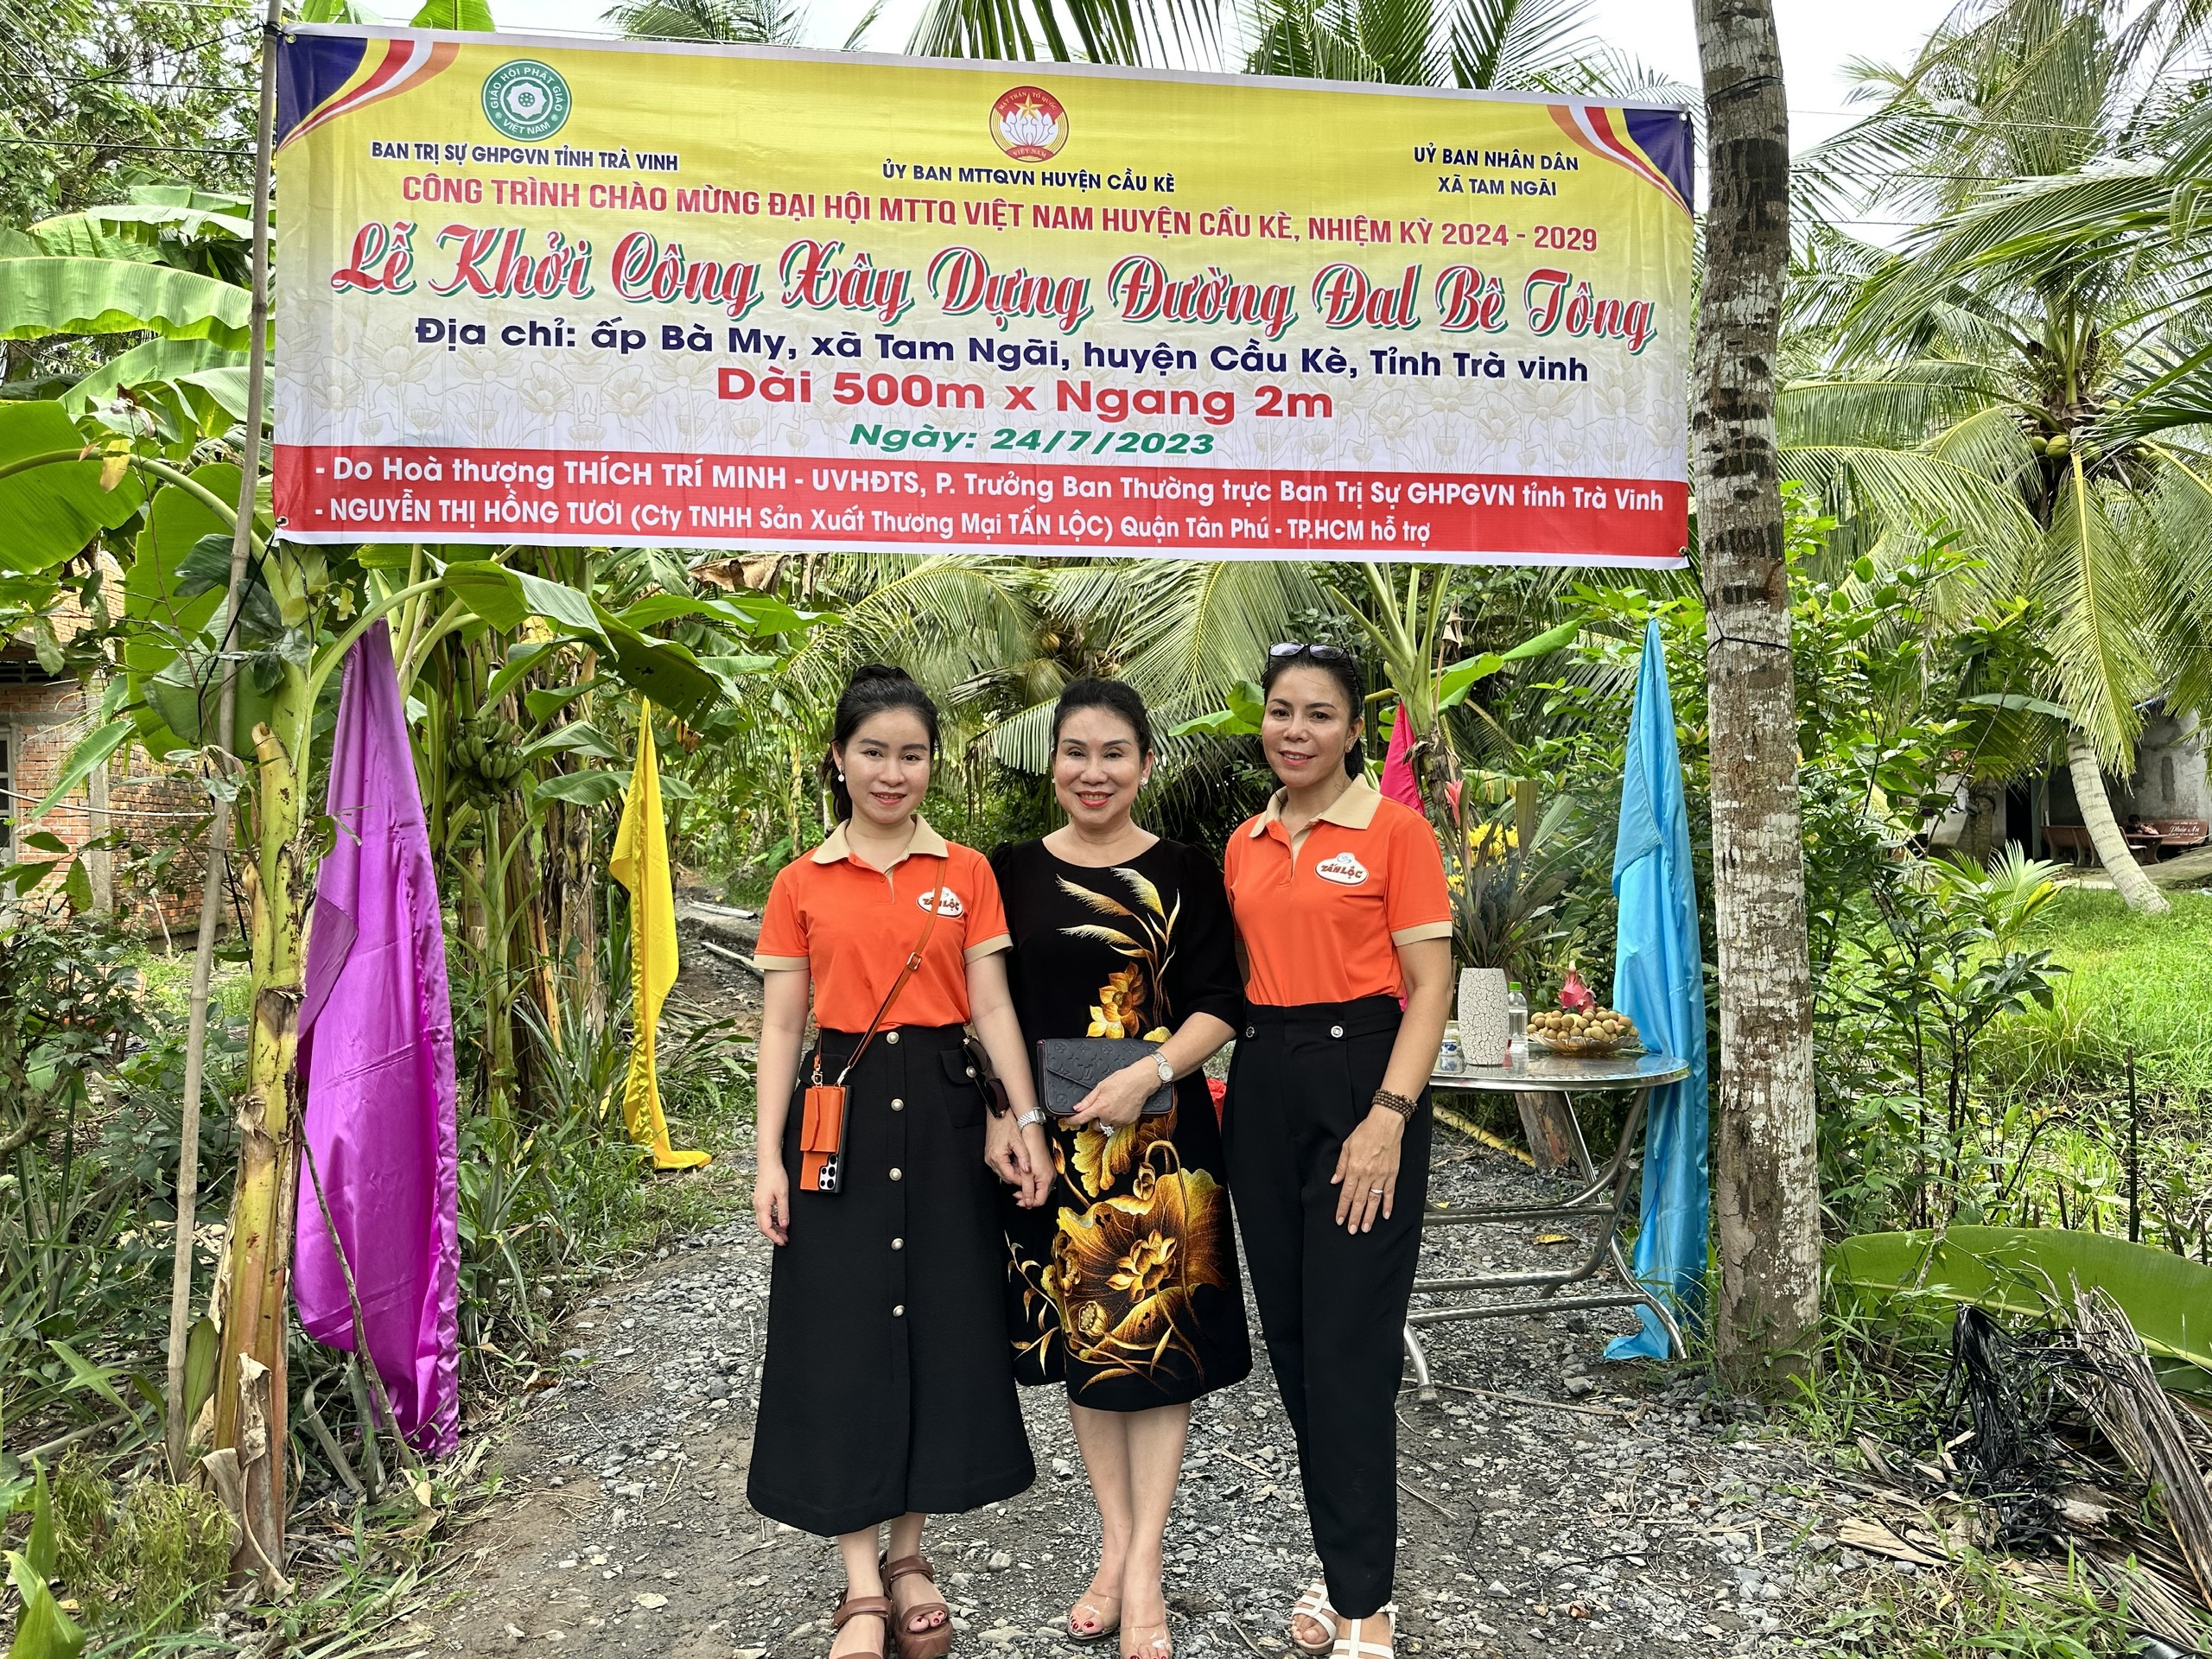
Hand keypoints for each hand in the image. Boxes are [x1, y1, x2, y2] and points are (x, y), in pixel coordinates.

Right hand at [753, 1161, 790, 1246]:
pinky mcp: (760, 1199)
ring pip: (764, 1221)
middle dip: (774, 1235)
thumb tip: (785, 1225)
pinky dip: (772, 1220)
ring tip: (784, 1231)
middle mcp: (757, 1206)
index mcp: (762, 1206)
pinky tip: (779, 1220)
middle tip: (784, 1239)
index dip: (775, 1237)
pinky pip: (764, 1214)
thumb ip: (784, 1212)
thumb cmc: (775, 1174)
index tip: (783, 1242)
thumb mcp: (783, 1195)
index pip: (766, 1228)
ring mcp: (758, 1202)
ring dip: (773, 1228)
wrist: (768, 1162)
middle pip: (763, 1227)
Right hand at [985, 1109, 1030, 1190]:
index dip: (1021, 1180)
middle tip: (1029, 1174)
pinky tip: (1016, 1160)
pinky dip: (1008, 1166)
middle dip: (1017, 1177)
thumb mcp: (1018, 1140)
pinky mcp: (990, 1154)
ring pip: (1003, 1172)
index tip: (1030, 1180)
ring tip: (1023, 1166)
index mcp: (996, 1157)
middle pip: (1006, 1176)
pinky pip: (1000, 1165)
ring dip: (1013, 1171)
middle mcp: (990, 1159)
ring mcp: (989, 1157)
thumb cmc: (1006, 1123)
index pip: (1010, 1177)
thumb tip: (1028, 1170)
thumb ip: (1024, 1157)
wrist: (998, 1112)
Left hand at [1015, 1121, 1052, 1207]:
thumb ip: (1027, 1188)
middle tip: (1016, 1195)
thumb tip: (1027, 1202)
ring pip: (1038, 1187)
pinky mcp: (1045, 1167)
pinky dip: (1029, 1181)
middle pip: (1040, 1195)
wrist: (1032, 1132)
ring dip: (1027, 1188)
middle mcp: (1050, 1176)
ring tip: (1017, 1185)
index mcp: (1047, 1179)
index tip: (1018, 1201)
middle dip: (1027, 1196)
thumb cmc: (1031, 1148)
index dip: (1029, 1202)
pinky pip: (1038, 1179)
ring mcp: (1048, 1171)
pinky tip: (1022, 1176)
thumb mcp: (1026, 1172)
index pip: (1040, 1200)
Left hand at [1065, 1059, 1164, 1129]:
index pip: (1081, 1119)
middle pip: (1095, 1126)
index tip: (1066, 1121)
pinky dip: (1116, 1119)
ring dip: (1106, 1121)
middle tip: (1099, 1108)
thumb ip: (1088, 1100)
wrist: (1141, 1081)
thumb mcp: (1101, 1087)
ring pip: (1107, 1126)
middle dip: (1094, 1120)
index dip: (1071, 1121)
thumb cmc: (1122, 1080)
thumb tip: (1076, 1108)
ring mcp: (1120, 1121)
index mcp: (1100, 1107)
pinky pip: (1118, 1125)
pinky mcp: (1129, 1121)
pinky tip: (1120, 1108)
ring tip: (1111, 1107)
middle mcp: (1109, 1117)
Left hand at [1330, 1106, 1404, 1232]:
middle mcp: (1367, 1174)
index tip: (1340, 1219)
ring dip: (1370, 1216)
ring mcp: (1381, 1176)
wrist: (1386, 1124)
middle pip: (1359, 1201)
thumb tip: (1335, 1181)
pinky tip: (1386, 1215)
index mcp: (1354, 1168)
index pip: (1346, 1194)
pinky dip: (1388, 1205)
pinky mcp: (1392, 1174)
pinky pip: (1389, 1193)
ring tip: (1366, 1228)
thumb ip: (1341, 1166)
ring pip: (1374, 1201)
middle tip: (1352, 1230)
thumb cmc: (1366, 1131)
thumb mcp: (1347, 1146)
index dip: (1343, 1208)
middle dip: (1355, 1217)